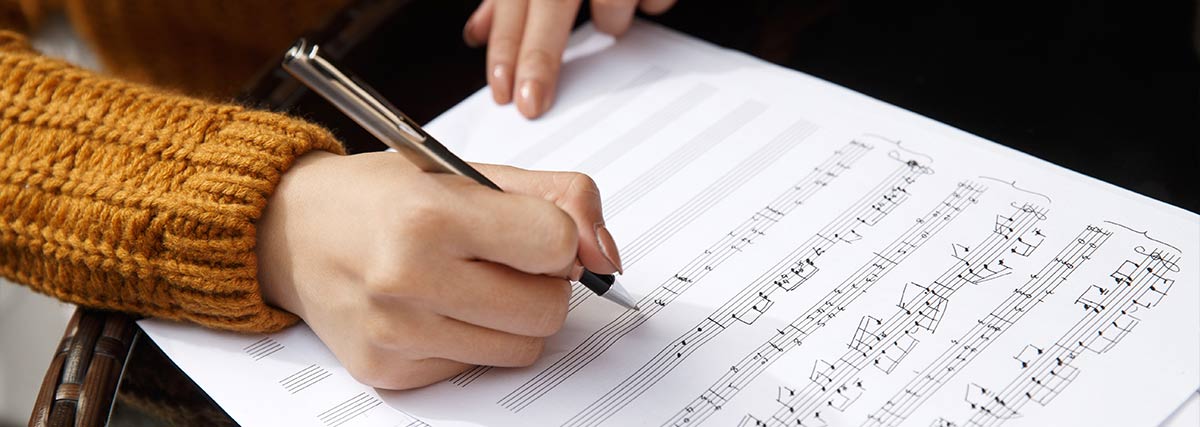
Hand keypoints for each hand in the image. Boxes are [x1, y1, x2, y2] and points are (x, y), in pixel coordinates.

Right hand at [255, 151, 622, 388]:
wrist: (293, 232)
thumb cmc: (386, 196)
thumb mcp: (470, 170)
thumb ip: (558, 197)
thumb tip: (608, 257)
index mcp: (432, 215)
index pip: (556, 245)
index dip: (557, 238)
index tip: (530, 231)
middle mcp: (409, 278)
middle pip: (547, 310)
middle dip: (542, 285)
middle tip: (504, 260)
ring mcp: (397, 334)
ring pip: (521, 349)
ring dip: (512, 317)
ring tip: (470, 283)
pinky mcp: (389, 372)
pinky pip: (476, 368)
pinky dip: (471, 340)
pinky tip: (435, 308)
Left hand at [462, 0, 678, 117]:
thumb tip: (478, 33)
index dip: (505, 44)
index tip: (500, 88)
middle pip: (551, 1)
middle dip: (538, 56)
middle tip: (532, 102)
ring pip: (611, 5)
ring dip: (611, 20)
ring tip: (612, 13)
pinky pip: (655, 0)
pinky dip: (650, 3)